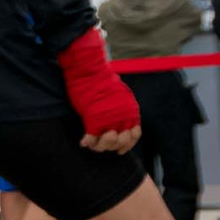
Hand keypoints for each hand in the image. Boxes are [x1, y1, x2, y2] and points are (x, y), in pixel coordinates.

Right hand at [51, 29, 139, 153]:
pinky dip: (88, 142)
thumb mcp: (120, 94)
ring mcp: (109, 117)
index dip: (127, 144)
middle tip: (103, 143)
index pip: (135, 135)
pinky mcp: (93, 117)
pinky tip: (84, 141)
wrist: (88, 70)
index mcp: (131, 110)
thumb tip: (120, 116)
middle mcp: (123, 116)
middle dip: (112, 145)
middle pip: (122, 141)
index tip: (119, 149)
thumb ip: (122, 108)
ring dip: (100, 146)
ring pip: (108, 142)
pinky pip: (92, 137)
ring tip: (94, 143)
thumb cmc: (101, 79)